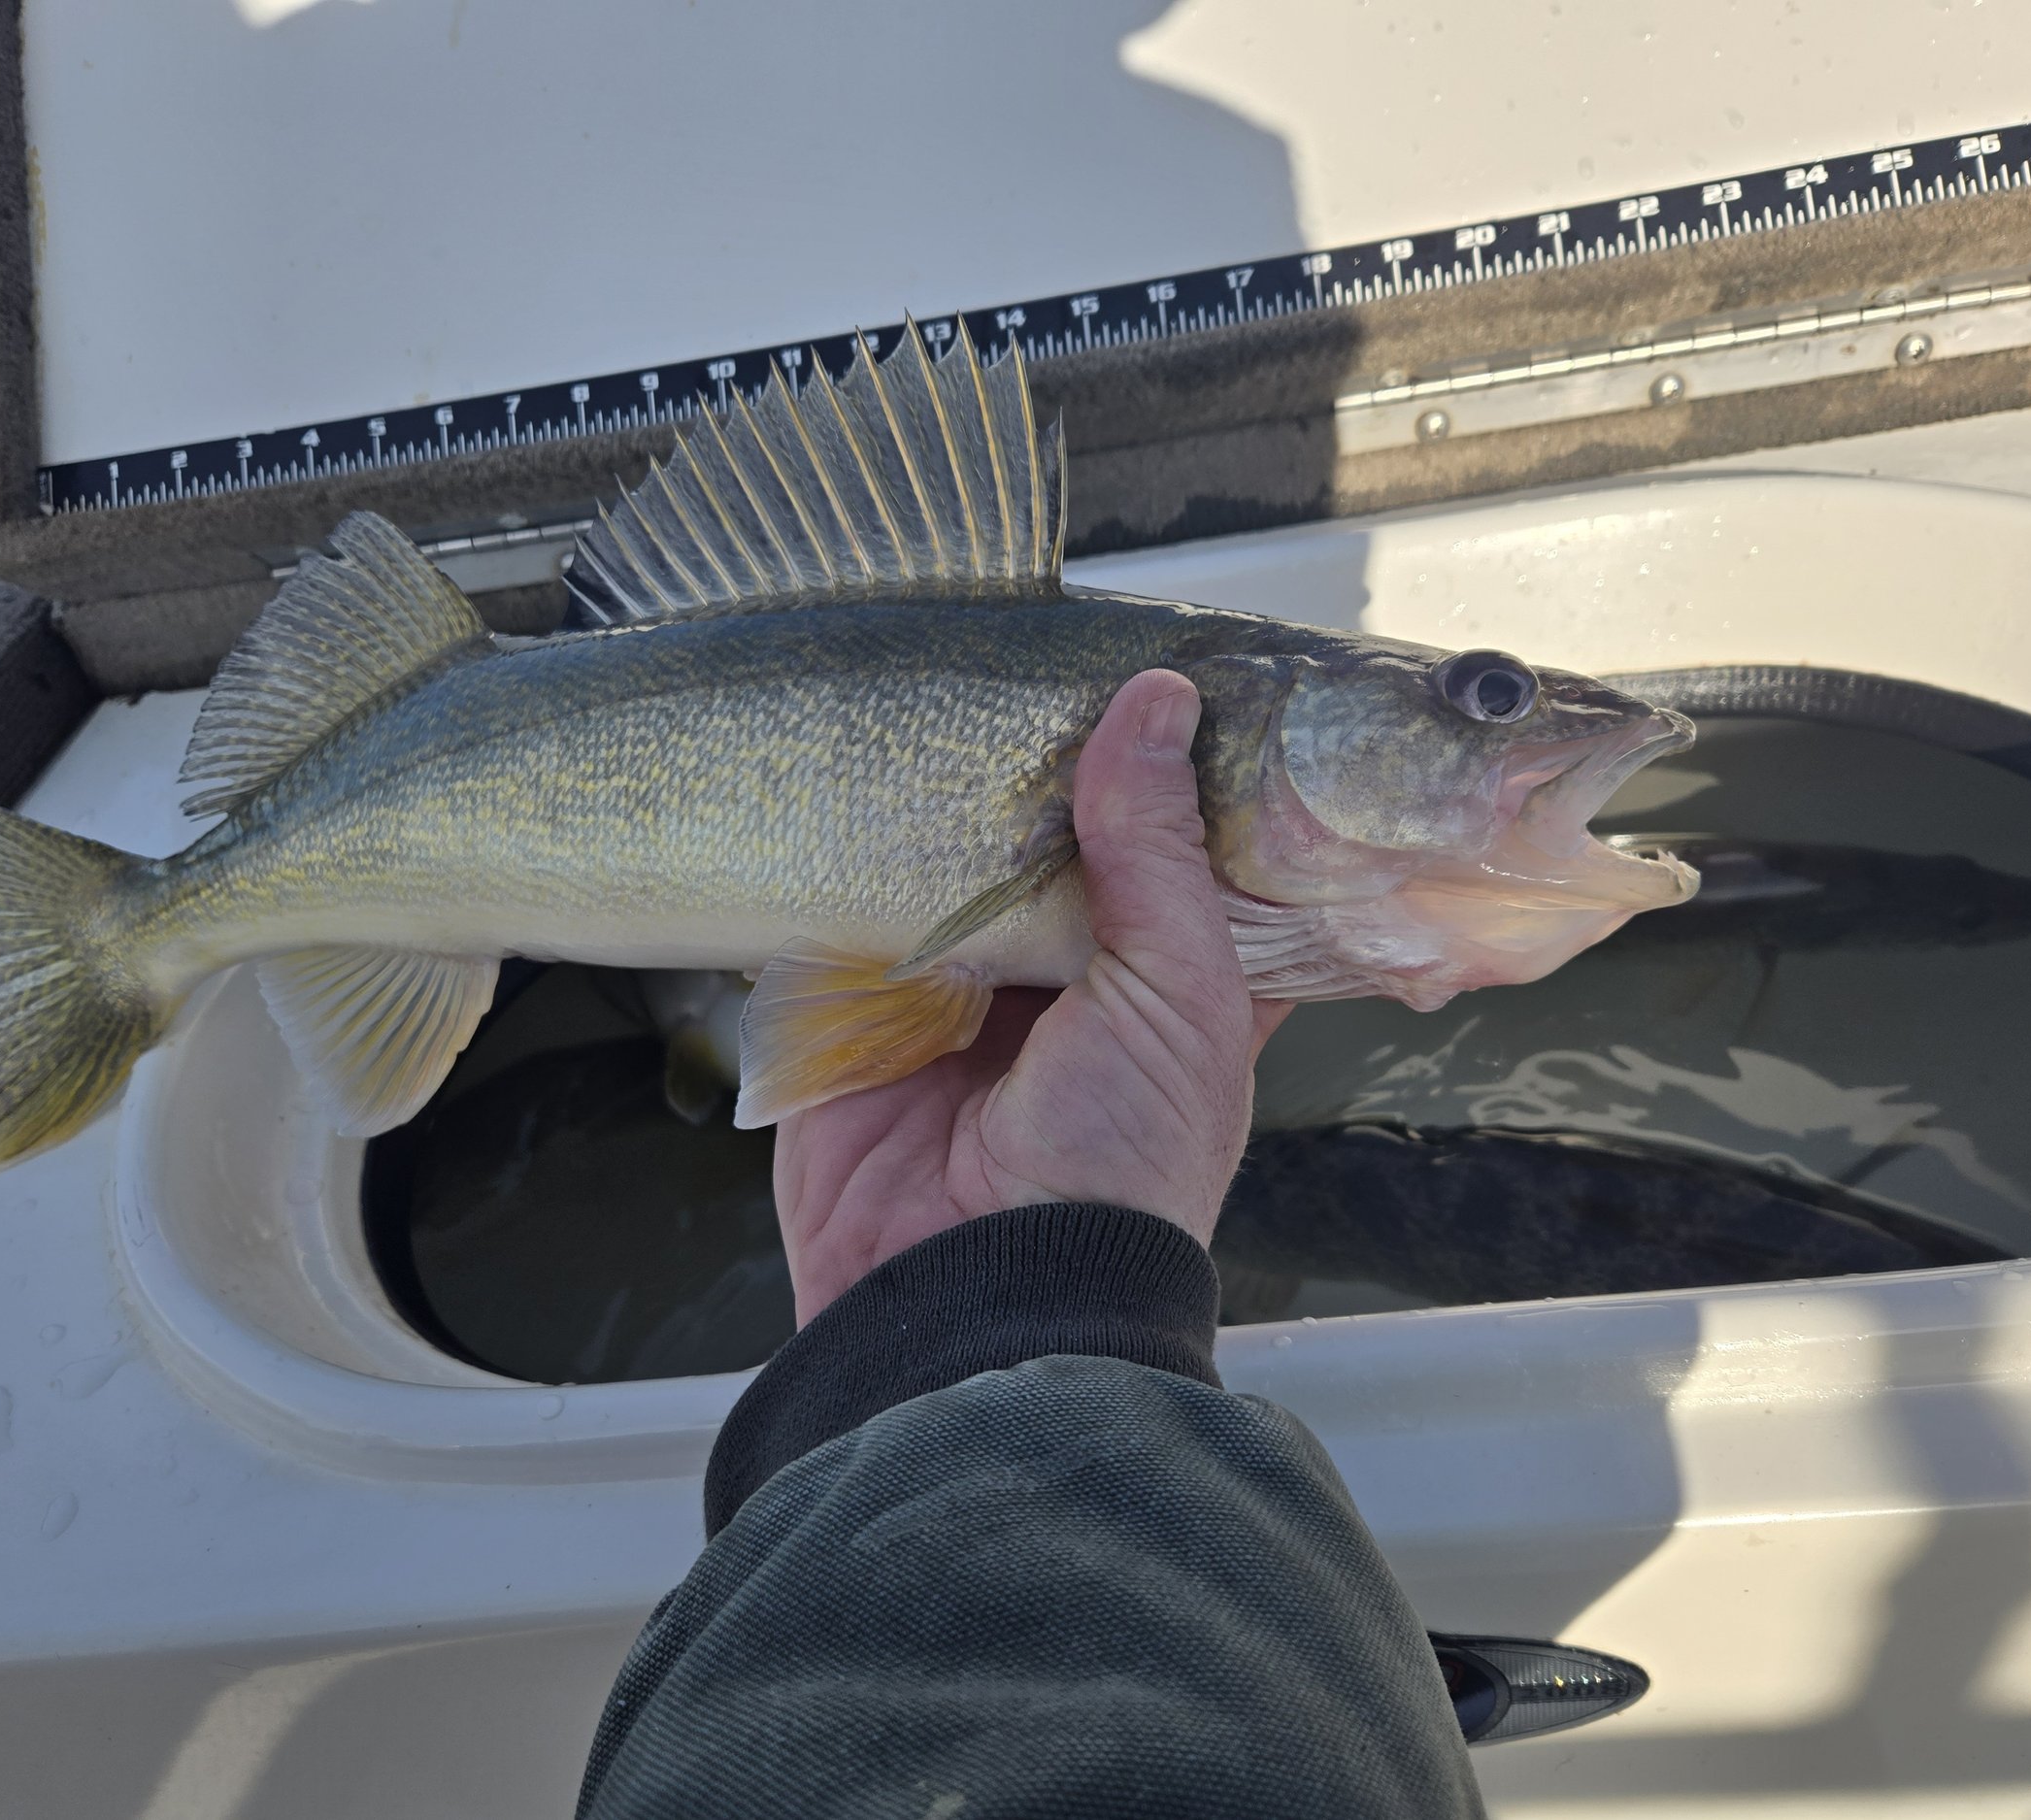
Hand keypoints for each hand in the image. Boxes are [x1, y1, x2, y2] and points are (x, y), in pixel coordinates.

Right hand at [772, 669, 1292, 1324]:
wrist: (975, 1293)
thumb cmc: (1117, 1168)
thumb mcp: (1180, 994)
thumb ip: (1158, 850)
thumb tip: (1157, 704)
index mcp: (1172, 981)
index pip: (1185, 852)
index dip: (1180, 774)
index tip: (1167, 673)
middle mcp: (1068, 978)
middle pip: (1055, 840)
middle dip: (1043, 770)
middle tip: (1032, 664)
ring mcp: (958, 988)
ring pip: (949, 858)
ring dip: (943, 800)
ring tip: (945, 692)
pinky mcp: (855, 1003)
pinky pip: (844, 903)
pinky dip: (845, 849)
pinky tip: (856, 771)